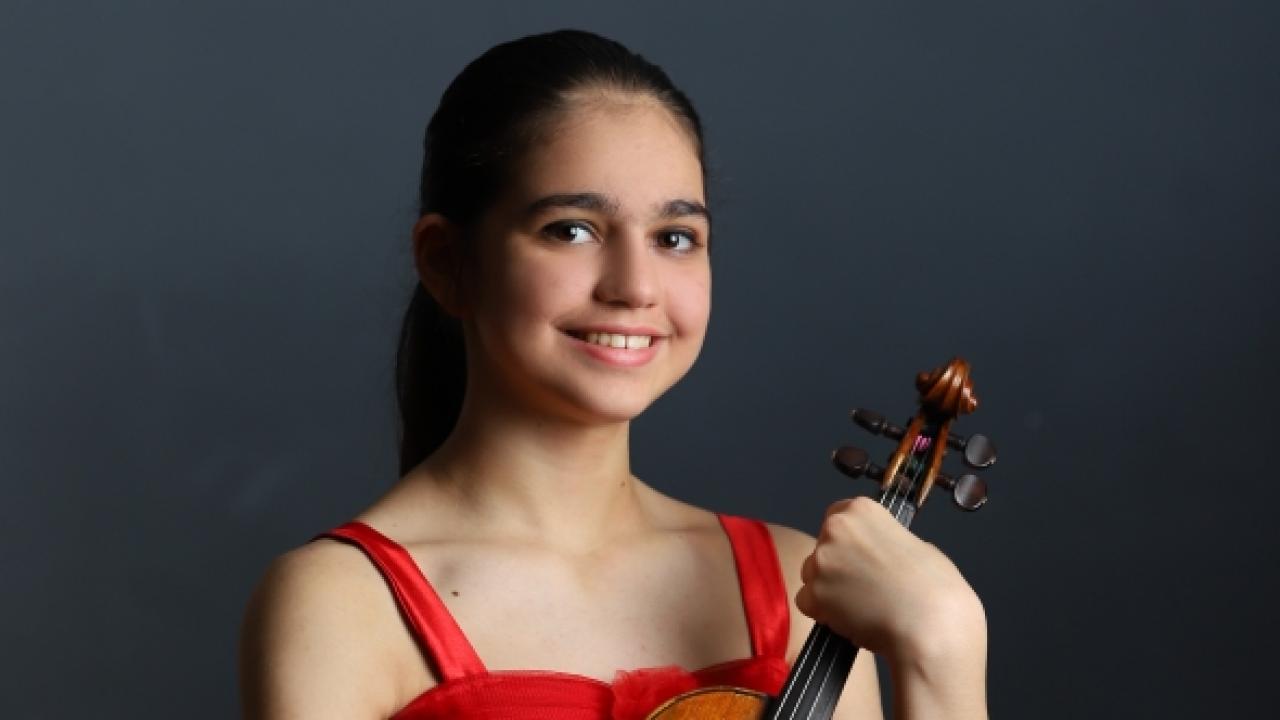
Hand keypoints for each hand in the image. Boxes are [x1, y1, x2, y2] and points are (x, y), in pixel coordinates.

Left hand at [795, 496, 986, 664]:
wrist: (930, 626)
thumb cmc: (936, 587)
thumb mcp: (917, 545)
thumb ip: (886, 541)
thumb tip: (878, 554)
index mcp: (862, 510)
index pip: (837, 516)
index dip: (848, 540)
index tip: (859, 555)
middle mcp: (834, 530)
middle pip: (823, 547)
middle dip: (837, 566)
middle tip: (864, 587)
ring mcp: (820, 562)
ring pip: (812, 575)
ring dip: (829, 590)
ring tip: (862, 607)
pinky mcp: (812, 594)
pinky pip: (808, 602)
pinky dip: (823, 614)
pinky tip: (851, 620)